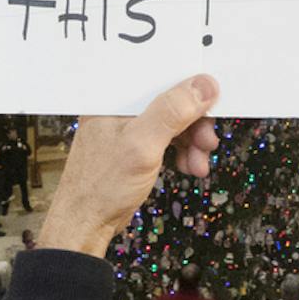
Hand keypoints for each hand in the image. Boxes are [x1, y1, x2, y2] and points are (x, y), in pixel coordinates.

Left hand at [38, 75, 219, 256]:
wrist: (85, 224)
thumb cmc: (101, 186)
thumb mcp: (142, 145)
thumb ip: (172, 112)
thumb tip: (204, 85)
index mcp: (114, 96)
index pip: (159, 75)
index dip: (189, 85)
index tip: (213, 100)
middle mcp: (121, 106)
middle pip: (171, 100)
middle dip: (195, 122)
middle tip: (208, 142)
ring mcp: (129, 127)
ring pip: (173, 122)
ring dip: (192, 141)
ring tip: (199, 163)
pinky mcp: (135, 145)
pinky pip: (168, 139)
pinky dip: (183, 151)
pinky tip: (190, 167)